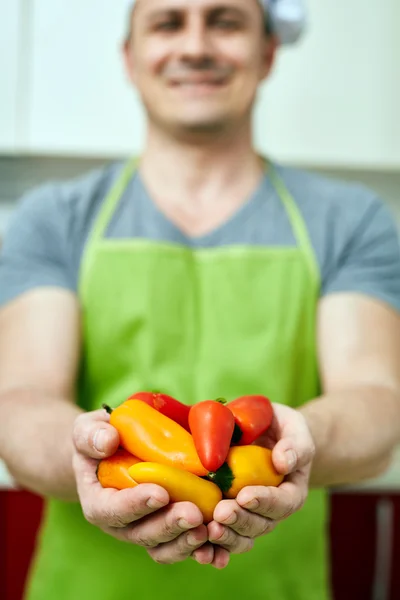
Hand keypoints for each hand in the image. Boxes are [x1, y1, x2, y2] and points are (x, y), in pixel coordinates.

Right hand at [72, 409, 217, 565]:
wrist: (113, 453)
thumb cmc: (99, 440)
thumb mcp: (87, 431)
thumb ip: (91, 436)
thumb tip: (108, 441)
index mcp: (98, 503)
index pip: (113, 510)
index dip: (136, 504)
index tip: (160, 493)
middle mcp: (121, 524)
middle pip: (143, 534)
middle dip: (169, 525)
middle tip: (194, 513)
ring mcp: (145, 530)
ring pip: (165, 546)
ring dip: (187, 541)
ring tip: (209, 529)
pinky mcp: (168, 530)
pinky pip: (183, 545)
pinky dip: (202, 550)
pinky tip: (220, 546)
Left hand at [209, 403, 314, 555]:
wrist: (262, 432)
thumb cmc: (280, 428)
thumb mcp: (293, 427)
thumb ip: (295, 444)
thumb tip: (283, 462)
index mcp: (291, 491)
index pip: (282, 502)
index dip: (265, 502)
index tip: (245, 496)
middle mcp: (271, 510)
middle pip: (260, 524)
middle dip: (240, 520)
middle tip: (221, 512)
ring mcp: (248, 515)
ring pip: (241, 536)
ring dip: (225, 536)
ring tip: (208, 530)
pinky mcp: (228, 515)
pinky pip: (222, 536)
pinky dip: (211, 548)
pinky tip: (199, 551)